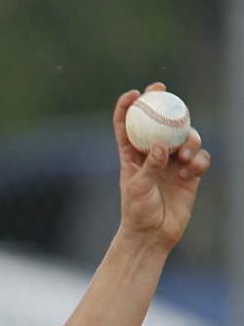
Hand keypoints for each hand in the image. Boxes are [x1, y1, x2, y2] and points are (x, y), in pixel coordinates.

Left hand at [113, 82, 211, 250]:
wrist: (153, 234)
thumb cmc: (137, 211)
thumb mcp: (138, 187)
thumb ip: (149, 165)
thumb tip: (159, 145)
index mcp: (131, 155)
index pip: (126, 126)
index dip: (128, 107)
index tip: (135, 94)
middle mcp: (152, 154)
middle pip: (159, 122)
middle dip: (163, 103)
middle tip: (164, 91)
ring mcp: (172, 162)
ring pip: (185, 136)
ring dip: (188, 139)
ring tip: (183, 156)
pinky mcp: (189, 173)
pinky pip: (199, 158)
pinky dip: (198, 160)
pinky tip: (191, 170)